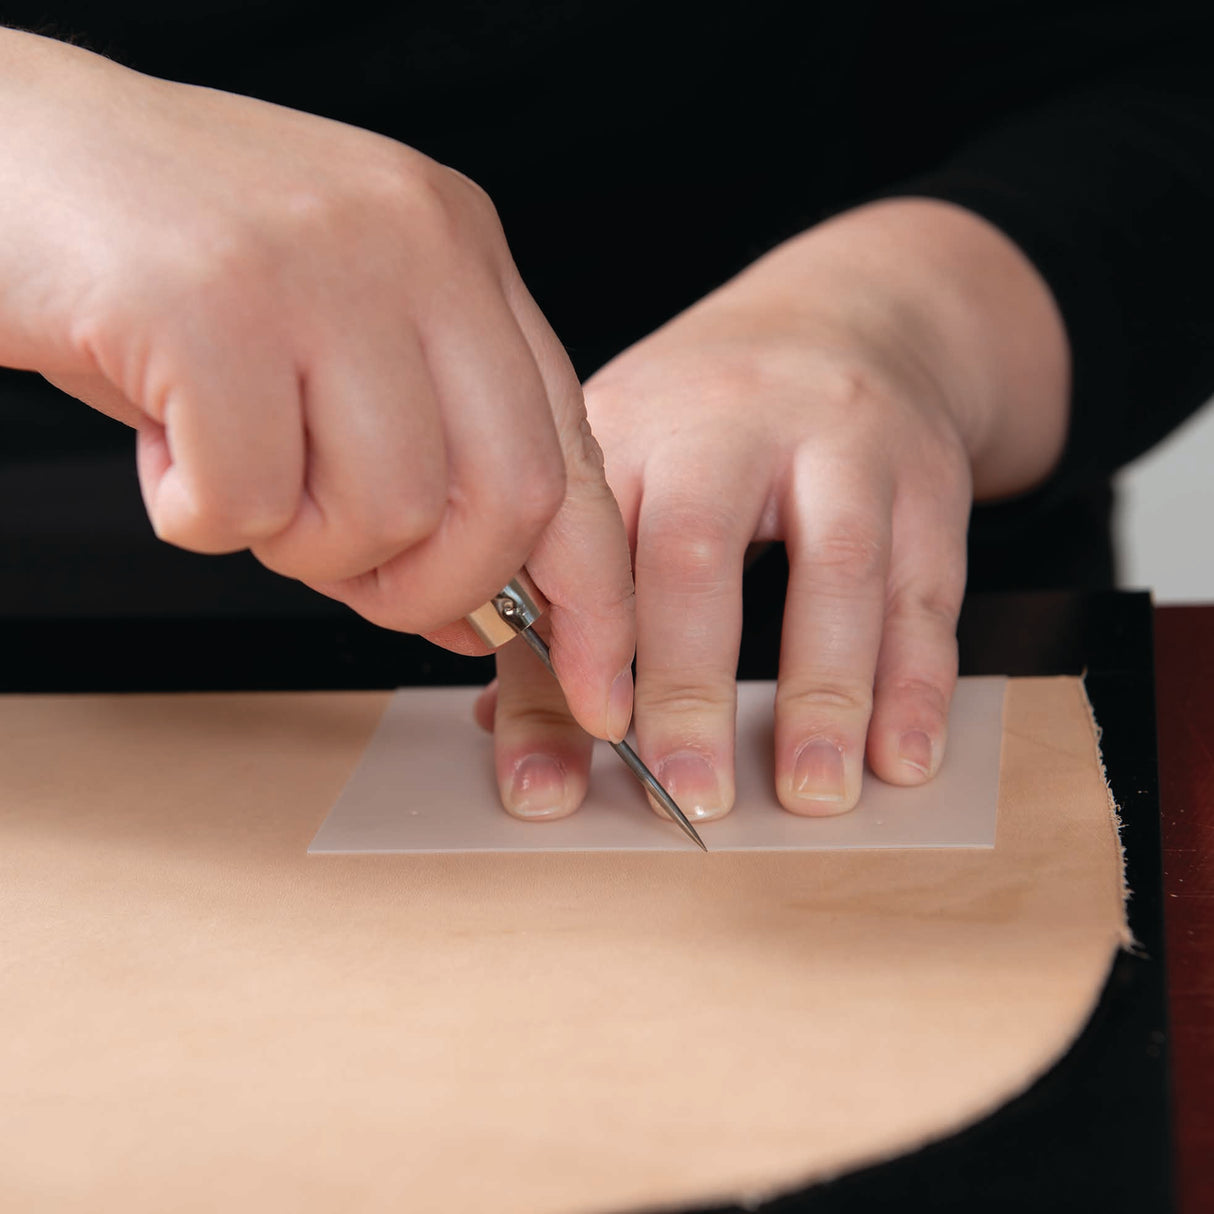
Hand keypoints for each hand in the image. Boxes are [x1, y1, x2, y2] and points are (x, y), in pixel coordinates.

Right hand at [0, 29, 634, 741]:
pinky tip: (165, 448)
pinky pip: (247, 500)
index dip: (594, 589)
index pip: (575, 450)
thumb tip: (483, 618)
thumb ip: (424, 471)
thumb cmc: (172, 279)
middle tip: (351, 580)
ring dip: (299, 546)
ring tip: (232, 475)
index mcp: (463, 255)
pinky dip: (198, 517)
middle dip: (434, 588)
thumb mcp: (333, 357)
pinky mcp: (210, 297)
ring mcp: (321, 261)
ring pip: (385, 510)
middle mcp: (418, 243)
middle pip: (510, 496)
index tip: (599, 687)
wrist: (3, 151)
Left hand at [479, 199, 1068, 818]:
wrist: (852, 312)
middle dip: (688, 682)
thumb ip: (571, 606)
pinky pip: (927, 587)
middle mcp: (729, 423)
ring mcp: (841, 443)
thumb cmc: (711, 419)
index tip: (570, 764)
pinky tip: (900, 757)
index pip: (585, 545)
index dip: (575, 657)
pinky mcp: (926, 478)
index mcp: (629, 427)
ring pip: (838, 565)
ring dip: (824, 692)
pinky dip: (917, 681)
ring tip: (810, 793)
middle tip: (687, 792)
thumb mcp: (628, 471)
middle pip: (697, 546)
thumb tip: (529, 753)